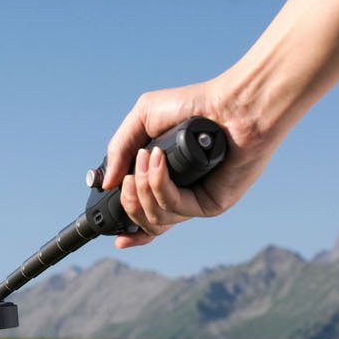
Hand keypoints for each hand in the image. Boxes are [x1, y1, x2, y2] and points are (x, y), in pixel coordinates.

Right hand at [101, 78, 274, 248]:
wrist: (232, 105)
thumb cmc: (194, 105)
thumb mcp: (143, 118)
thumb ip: (118, 148)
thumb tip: (106, 184)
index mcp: (166, 181)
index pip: (146, 216)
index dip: (129, 231)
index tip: (115, 233)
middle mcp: (181, 196)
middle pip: (143, 221)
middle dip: (128, 200)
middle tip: (129, 175)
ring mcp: (196, 202)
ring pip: (155, 218)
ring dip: (142, 187)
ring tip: (148, 156)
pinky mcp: (210, 204)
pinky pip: (173, 207)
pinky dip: (158, 183)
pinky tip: (159, 159)